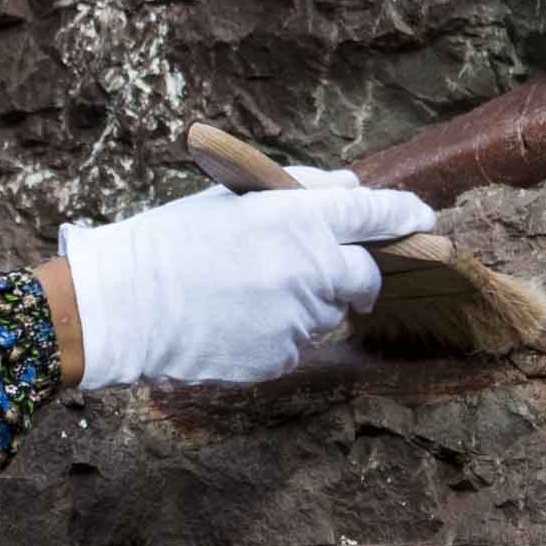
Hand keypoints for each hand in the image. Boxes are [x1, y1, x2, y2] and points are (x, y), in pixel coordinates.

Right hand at [57, 177, 433, 389]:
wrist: (122, 308)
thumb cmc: (170, 243)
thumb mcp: (232, 198)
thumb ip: (299, 190)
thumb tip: (350, 187)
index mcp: (296, 217)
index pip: (376, 213)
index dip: (406, 214)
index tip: (423, 219)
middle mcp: (310, 268)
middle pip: (366, 275)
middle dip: (357, 273)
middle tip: (327, 271)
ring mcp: (298, 318)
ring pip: (328, 313)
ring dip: (308, 303)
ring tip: (248, 294)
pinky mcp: (282, 358)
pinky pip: (298, 344)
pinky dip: (280, 333)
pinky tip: (236, 320)